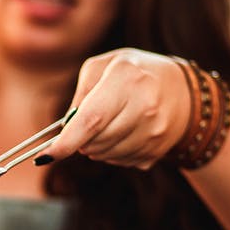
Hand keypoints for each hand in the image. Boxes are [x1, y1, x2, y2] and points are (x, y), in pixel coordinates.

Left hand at [44, 48, 192, 170]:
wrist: (182, 90)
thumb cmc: (134, 73)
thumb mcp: (104, 67)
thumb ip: (81, 94)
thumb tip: (65, 129)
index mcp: (127, 78)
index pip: (92, 119)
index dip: (67, 141)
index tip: (47, 155)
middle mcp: (145, 106)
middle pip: (95, 141)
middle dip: (80, 139)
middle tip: (85, 125)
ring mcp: (155, 131)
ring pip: (106, 155)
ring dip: (96, 147)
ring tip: (107, 126)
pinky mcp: (158, 150)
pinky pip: (121, 162)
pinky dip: (113, 153)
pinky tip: (123, 134)